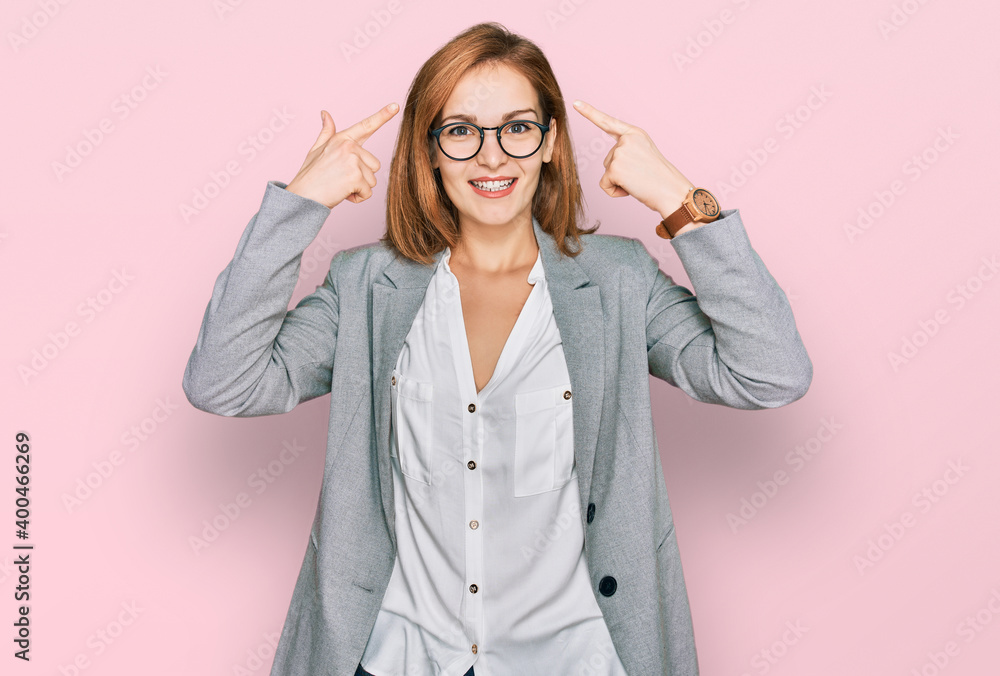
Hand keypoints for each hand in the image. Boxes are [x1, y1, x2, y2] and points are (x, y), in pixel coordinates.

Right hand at [285, 103, 398, 208]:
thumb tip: (325, 113)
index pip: (366, 126)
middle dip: (361, 177)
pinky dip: (357, 198)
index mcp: (342, 138)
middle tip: (340, 179)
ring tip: (339, 186)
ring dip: (359, 188)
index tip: (395, 106)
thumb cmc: (309, 176)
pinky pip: (368, 192)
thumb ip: (326, 133)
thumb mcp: (316, 150)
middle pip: (374, 165)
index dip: (383, 115)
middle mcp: (349, 146)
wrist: (301, 197)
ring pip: (372, 180)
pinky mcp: (355, 176)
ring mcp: (352, 160)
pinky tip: (342, 194)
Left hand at [572, 100, 694, 218]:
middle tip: (641, 176)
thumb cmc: (660, 178)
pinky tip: (631, 189)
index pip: (608, 122)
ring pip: (607, 172)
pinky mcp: (614, 169)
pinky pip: (605, 185)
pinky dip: (615, 192)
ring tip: (639, 181)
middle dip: (621, 172)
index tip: (576, 103)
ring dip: (619, 182)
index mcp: (635, 133)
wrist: (672, 191)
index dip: (590, 113)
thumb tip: (611, 165)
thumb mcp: (645, 154)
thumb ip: (628, 151)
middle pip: (608, 159)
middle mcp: (626, 140)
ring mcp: (620, 153)